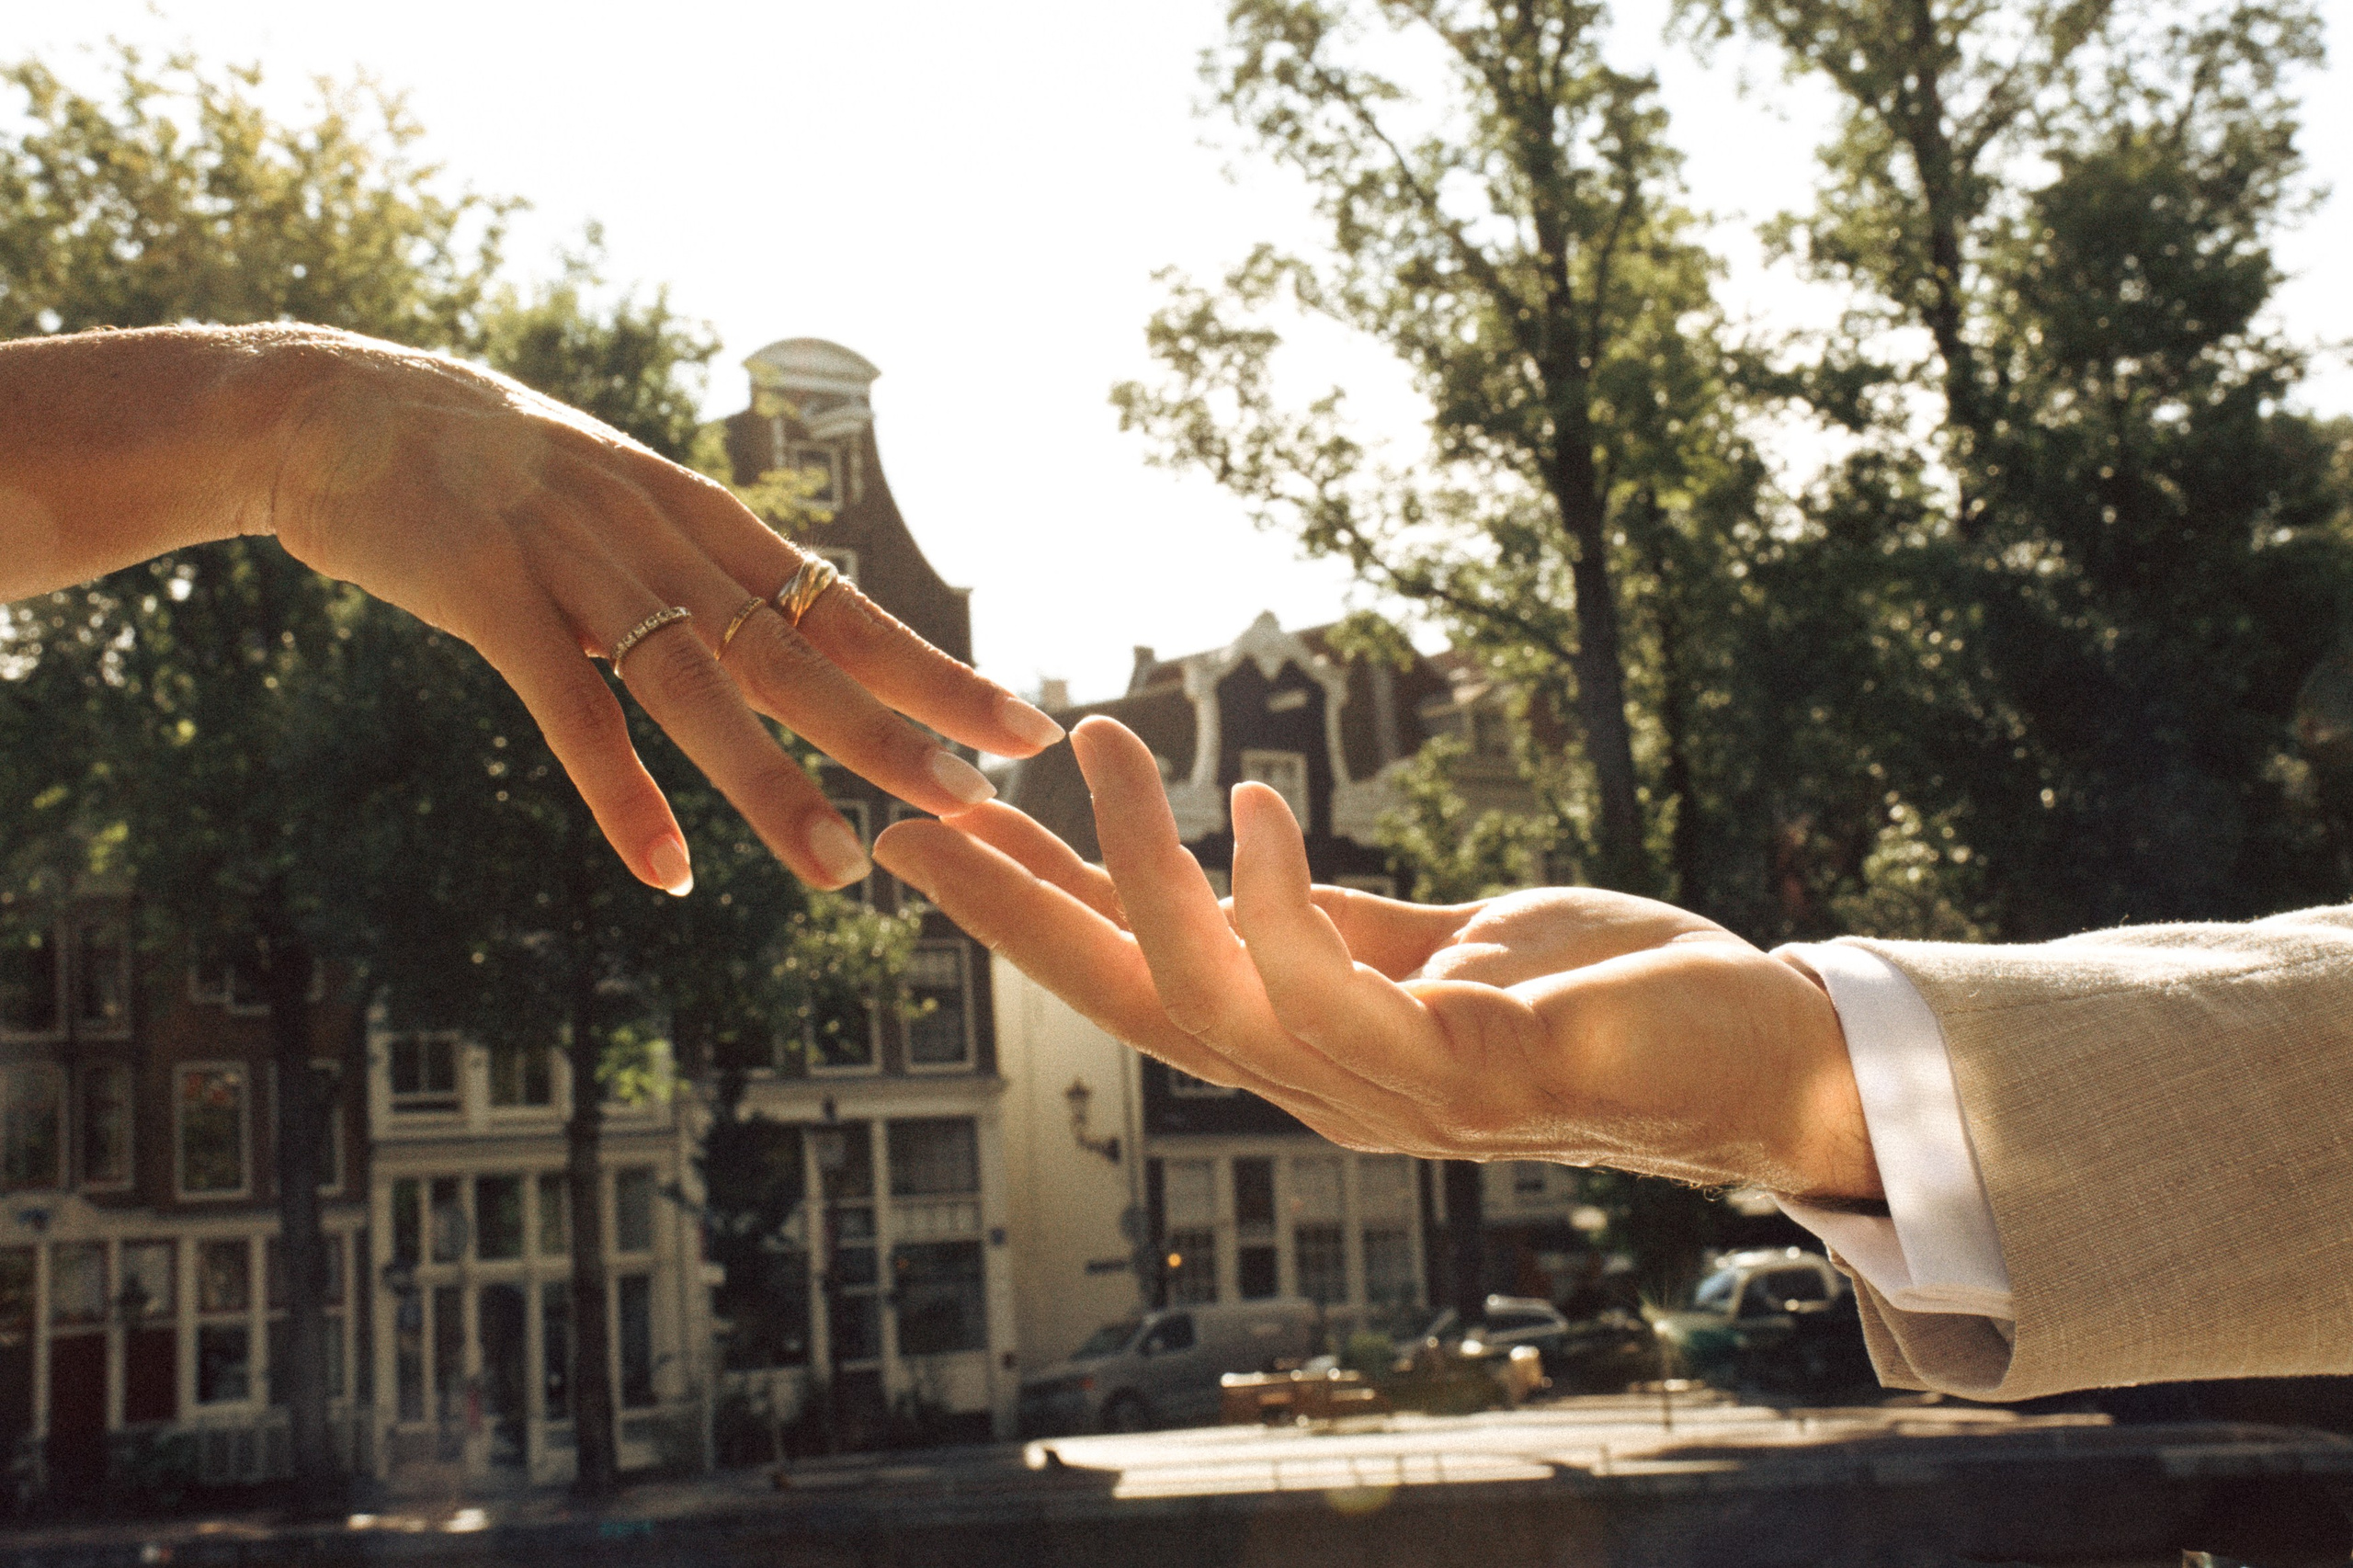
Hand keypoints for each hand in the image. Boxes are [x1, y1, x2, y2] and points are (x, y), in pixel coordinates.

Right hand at [257, 328, 1061, 891]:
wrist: (334, 407)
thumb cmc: (490, 468)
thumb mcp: (618, 501)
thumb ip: (695, 570)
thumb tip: (785, 638)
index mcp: (700, 515)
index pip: (842, 607)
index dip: (934, 672)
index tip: (1019, 727)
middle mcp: (659, 533)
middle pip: (795, 650)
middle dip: (893, 730)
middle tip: (976, 804)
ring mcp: (576, 561)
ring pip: (695, 686)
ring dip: (770, 782)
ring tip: (839, 867)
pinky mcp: (488, 594)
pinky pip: (568, 709)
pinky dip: (619, 793)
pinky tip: (664, 870)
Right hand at [875, 716, 1879, 1200]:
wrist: (1756, 1057)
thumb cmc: (1603, 998)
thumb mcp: (1430, 948)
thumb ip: (1324, 926)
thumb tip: (1225, 865)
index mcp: (1305, 1045)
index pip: (1136, 979)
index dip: (1029, 914)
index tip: (935, 837)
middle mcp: (1321, 1084)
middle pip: (1128, 1005)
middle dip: (1013, 916)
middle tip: (915, 819)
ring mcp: (1385, 1093)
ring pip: (1205, 995)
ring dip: (1134, 868)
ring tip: (1096, 741)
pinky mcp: (1464, 1073)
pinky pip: (1330, 992)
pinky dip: (1269, 901)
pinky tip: (1247, 805)